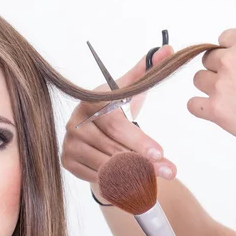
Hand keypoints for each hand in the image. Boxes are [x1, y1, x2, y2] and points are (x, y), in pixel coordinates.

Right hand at [61, 46, 176, 201]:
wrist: (92, 130)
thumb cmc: (114, 109)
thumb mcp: (129, 90)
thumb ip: (148, 71)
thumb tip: (169, 50)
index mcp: (90, 100)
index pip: (115, 123)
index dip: (138, 140)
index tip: (160, 153)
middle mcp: (74, 121)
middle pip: (113, 147)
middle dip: (144, 162)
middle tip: (168, 171)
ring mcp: (69, 142)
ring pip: (106, 165)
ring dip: (133, 175)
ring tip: (155, 180)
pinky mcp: (67, 161)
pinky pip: (95, 177)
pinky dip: (116, 183)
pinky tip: (132, 184)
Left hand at [188, 0, 235, 155]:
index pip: (221, 41)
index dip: (231, 53)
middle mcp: (231, 60)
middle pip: (208, 60)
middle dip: (220, 70)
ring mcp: (221, 86)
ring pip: (199, 80)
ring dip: (210, 87)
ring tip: (233, 97)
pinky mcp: (216, 110)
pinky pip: (192, 104)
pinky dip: (201, 107)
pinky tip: (220, 110)